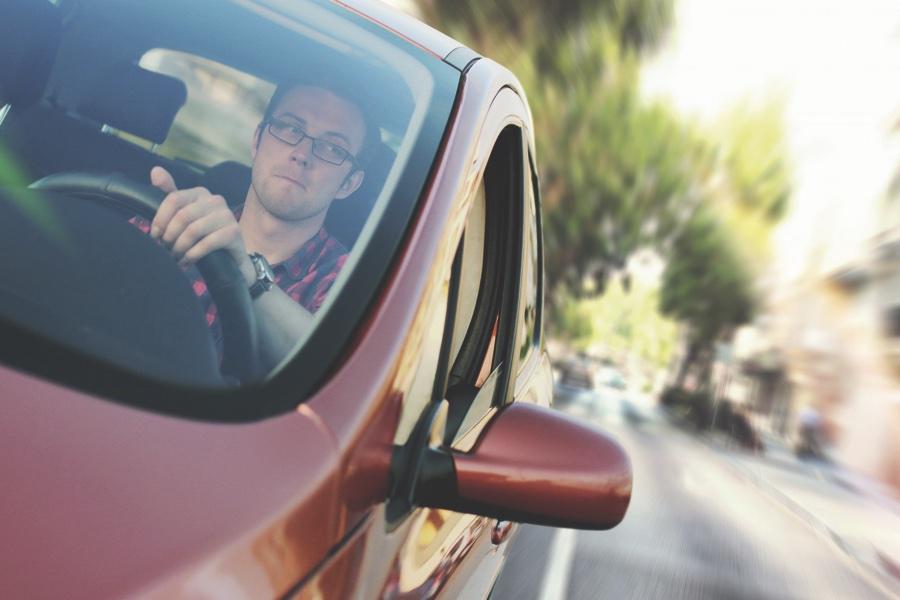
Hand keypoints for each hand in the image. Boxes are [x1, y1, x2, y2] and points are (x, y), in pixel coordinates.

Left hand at [149, 166, 252, 281]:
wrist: (230, 257)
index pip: (173, 199)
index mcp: (200, 193)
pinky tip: (186, 261)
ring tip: (175, 257)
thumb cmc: (204, 235)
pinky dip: (192, 255)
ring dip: (180, 247)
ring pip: (193, 230)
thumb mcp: (185, 216)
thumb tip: (155, 171)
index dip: (160, 219)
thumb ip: (170, 195)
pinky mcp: (234, 232)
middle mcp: (215, 200)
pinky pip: (207, 243)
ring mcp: (227, 215)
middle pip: (182, 216)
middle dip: (170, 236)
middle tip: (166, 250)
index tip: (155, 236)